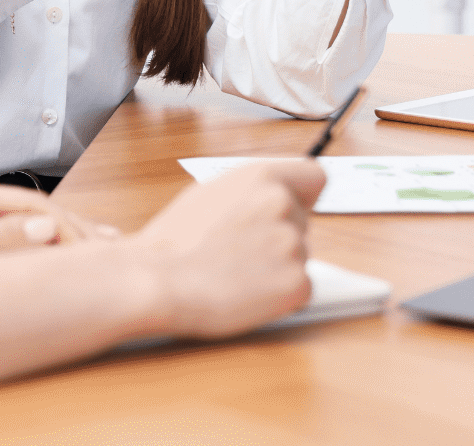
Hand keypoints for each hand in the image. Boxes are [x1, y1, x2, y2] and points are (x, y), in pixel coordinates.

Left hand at [0, 182, 118, 254]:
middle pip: (47, 211)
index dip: (66, 225)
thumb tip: (43, 226)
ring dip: (81, 237)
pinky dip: (71, 246)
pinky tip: (95, 250)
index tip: (86, 250)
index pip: (34, 205)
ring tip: (115, 250)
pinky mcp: (6, 239)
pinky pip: (45, 237)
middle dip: (80, 230)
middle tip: (111, 252)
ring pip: (50, 223)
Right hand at [132, 161, 323, 338]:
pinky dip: (280, 296)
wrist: (159, 281)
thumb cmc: (173, 241)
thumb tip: (266, 198)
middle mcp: (284, 205)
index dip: (302, 196)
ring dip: (277, 266)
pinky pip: (301, 289)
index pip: (314, 177)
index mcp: (263, 176)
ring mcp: (294, 245)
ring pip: (300, 256)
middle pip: (302, 222)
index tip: (291, 209)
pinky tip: (247, 293)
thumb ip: (249, 191)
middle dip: (278, 236)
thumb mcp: (209, 193)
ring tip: (236, 273)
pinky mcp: (297, 284)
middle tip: (242, 252)